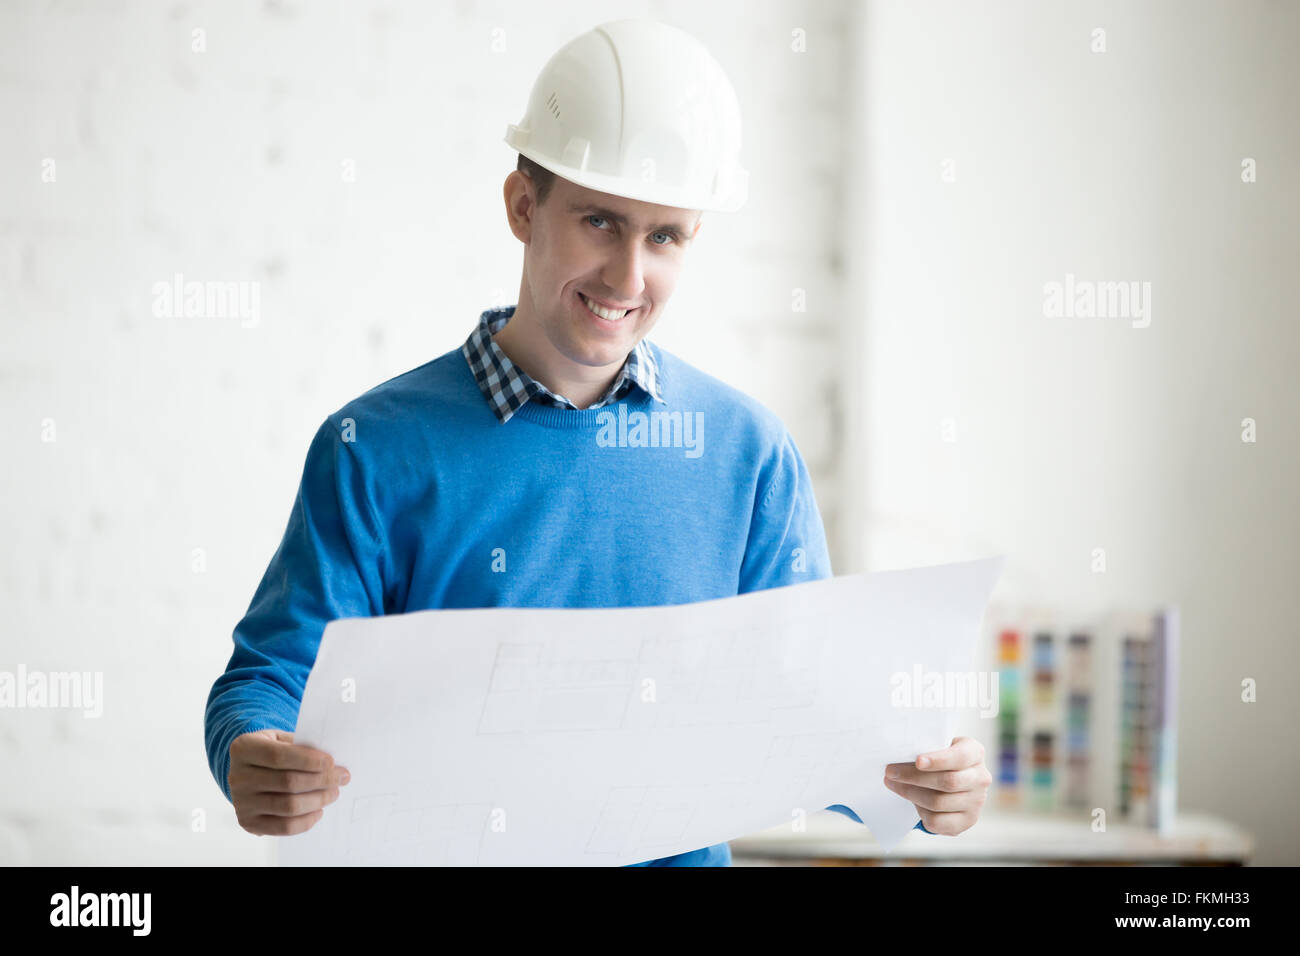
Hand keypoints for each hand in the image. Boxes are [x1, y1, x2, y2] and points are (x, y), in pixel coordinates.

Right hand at [228, 729, 350, 835]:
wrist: (247, 770)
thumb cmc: (272, 750)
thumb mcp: (280, 738)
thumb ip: (301, 745)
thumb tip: (332, 763)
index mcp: (244, 749)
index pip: (279, 756)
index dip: (308, 760)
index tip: (332, 762)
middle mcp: (237, 777)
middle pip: (287, 783)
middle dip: (321, 780)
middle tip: (341, 777)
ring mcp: (241, 802)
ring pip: (288, 806)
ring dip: (318, 800)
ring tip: (333, 792)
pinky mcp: (248, 822)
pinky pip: (283, 827)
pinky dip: (306, 821)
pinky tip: (318, 810)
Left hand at [883, 736, 990, 835]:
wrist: (954, 780)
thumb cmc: (941, 759)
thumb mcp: (939, 746)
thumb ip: (926, 747)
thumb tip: (898, 753)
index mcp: (975, 753)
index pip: (960, 757)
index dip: (939, 760)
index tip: (918, 761)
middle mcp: (981, 778)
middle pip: (947, 782)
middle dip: (913, 777)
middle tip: (890, 772)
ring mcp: (976, 802)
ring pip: (938, 802)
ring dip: (910, 794)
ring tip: (894, 784)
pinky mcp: (967, 821)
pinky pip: (938, 821)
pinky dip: (921, 812)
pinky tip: (913, 802)